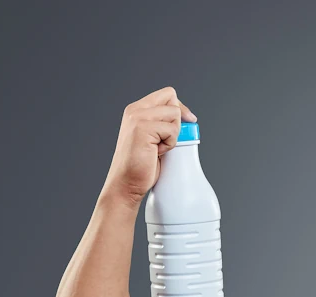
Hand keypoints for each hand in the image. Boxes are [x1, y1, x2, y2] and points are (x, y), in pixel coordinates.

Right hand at [101, 86, 196, 206]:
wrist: (127, 182)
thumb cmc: (142, 165)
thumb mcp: (154, 138)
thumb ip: (164, 124)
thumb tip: (188, 118)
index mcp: (137, 110)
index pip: (168, 94)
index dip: (181, 108)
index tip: (189, 121)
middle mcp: (135, 110)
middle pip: (172, 98)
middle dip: (179, 119)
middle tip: (169, 138)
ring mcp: (137, 117)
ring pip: (174, 114)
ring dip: (174, 134)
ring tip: (159, 148)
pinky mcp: (142, 128)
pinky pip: (172, 130)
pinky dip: (170, 143)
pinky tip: (156, 152)